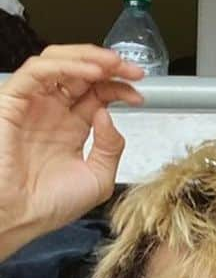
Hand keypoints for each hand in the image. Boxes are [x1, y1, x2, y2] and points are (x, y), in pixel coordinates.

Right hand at [0, 45, 143, 258]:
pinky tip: (89, 73)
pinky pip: (37, 71)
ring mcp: (33, 104)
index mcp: (71, 127)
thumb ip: (111, 147)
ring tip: (113, 65)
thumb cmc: (50, 205)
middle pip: (81, 73)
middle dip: (109, 67)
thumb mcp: (98, 179)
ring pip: (58, 62)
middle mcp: (52, 112)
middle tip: (132, 70)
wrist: (19, 218)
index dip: (119, 88)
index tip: (140, 93)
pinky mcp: (13, 101)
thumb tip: (109, 115)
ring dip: (88, 58)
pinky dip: (65, 66)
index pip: (97, 94)